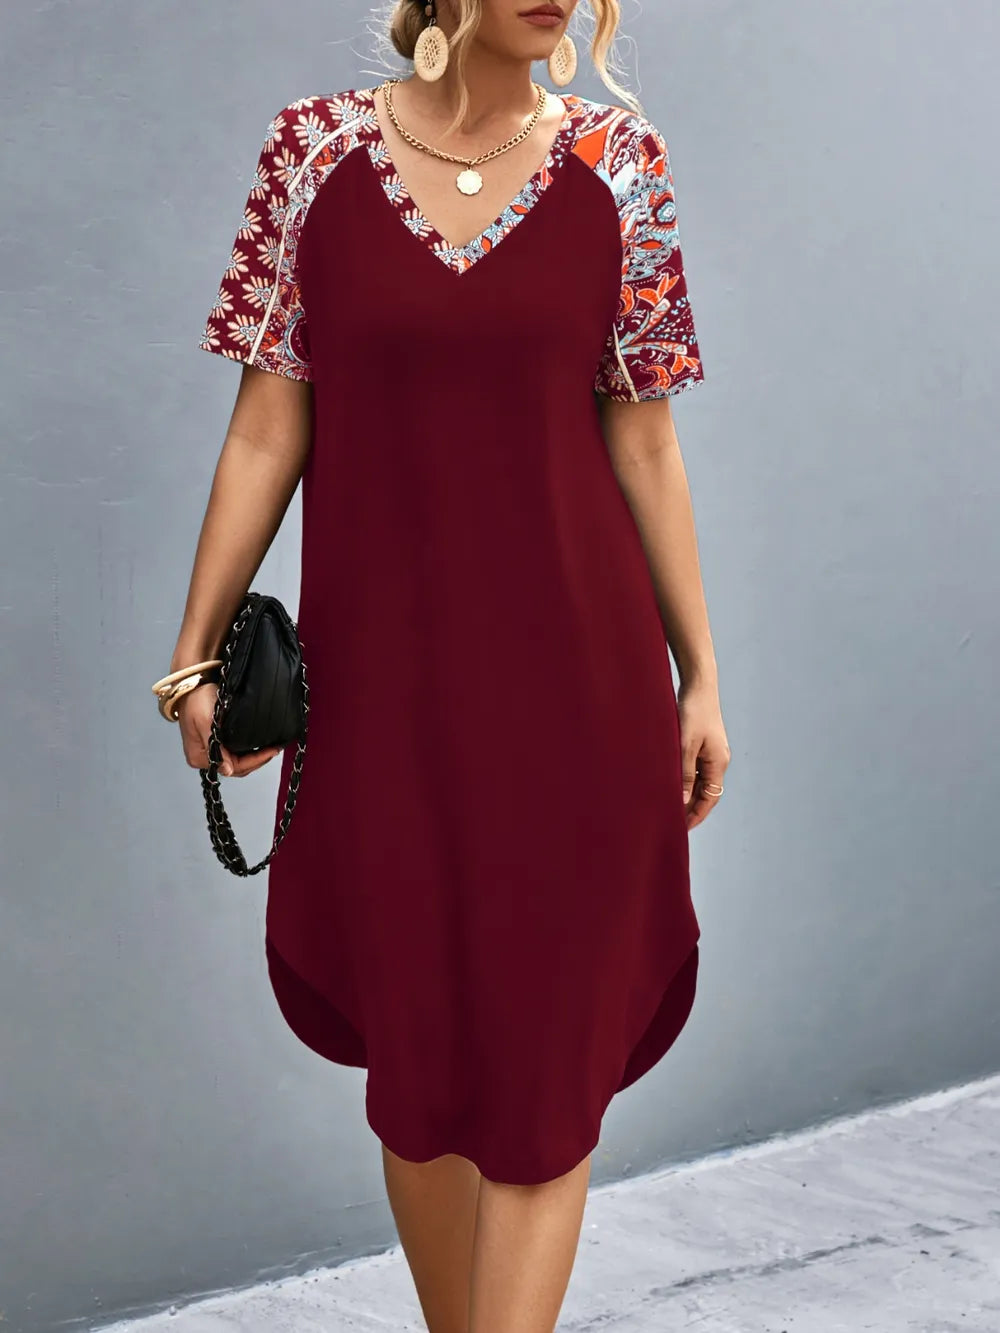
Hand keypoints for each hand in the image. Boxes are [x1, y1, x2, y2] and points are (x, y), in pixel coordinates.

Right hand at [174, 682, 281, 776]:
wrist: (193, 684)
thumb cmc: (195, 699)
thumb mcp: (205, 722)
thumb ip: (215, 748)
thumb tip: (227, 770)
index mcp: (199, 757)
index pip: (232, 768)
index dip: (254, 761)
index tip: (270, 752)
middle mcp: (204, 757)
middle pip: (236, 767)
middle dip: (257, 760)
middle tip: (275, 749)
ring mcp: (210, 750)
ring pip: (237, 761)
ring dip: (255, 757)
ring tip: (270, 748)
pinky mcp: (215, 742)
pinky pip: (235, 752)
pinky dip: (249, 750)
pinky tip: (259, 744)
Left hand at [676, 680, 729, 830]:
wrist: (699, 685)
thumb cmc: (692, 712)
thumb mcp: (685, 745)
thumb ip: (684, 773)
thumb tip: (682, 800)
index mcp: (718, 763)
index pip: (709, 799)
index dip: (696, 815)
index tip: (681, 829)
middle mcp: (718, 760)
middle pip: (706, 793)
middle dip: (691, 809)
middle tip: (671, 822)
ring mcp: (712, 752)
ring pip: (700, 781)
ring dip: (687, 794)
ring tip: (668, 806)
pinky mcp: (704, 744)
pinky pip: (696, 769)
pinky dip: (686, 779)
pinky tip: (671, 782)